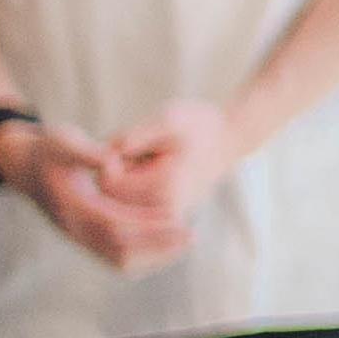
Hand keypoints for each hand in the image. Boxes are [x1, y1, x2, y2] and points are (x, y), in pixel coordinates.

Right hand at [3, 117, 189, 272]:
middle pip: (120, 249)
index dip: (147, 225)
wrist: (24, 165)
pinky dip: (142, 256)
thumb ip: (89, 152)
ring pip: (118, 259)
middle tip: (191, 236)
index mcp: (71, 206)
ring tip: (184, 242)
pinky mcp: (84, 238)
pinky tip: (167, 244)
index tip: (178, 219)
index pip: (114, 225)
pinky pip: (115, 257)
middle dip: (157, 244)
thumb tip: (113, 164)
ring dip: (153, 255)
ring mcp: (77, 236)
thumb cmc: (49, 148)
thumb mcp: (65, 141)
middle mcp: (73, 228)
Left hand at [91, 97, 238, 249]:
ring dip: (127, 177)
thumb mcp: (169, 120)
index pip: (108, 184)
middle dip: (119, 171)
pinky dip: (135, 184)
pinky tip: (156, 169)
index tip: (133, 143)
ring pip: (121, 199)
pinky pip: (132, 202)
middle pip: (112, 195)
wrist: (229, 139)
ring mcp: (166, 217)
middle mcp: (165, 212)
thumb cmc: (200, 126)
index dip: (111, 160)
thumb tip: (109, 151)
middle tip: (147, 151)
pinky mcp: (165, 215)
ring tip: (155, 160)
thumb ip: (138, 135)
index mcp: (163, 192)